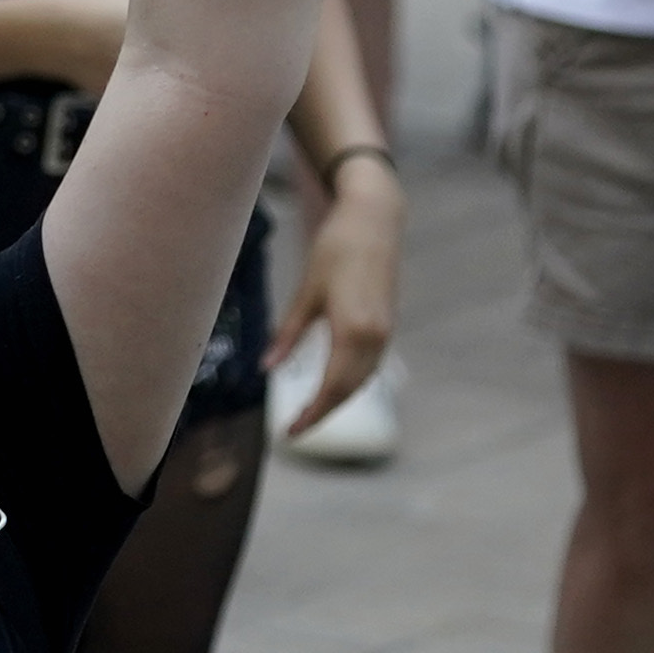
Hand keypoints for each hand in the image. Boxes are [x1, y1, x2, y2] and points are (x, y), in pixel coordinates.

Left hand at [268, 157, 401, 434]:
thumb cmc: (335, 249)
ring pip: (361, 381)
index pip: (332, 388)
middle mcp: (374, 337)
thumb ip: (289, 334)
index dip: (312, 414)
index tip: (290, 431)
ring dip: (337, 400)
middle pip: (348, 390)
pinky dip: (350, 383)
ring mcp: (385, 333)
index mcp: (352, 330)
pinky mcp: (387, 326)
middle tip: (294, 429)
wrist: (374, 220)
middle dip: (322, 413)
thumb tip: (267, 368)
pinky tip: (331, 387)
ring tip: (308, 413)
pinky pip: (369, 367)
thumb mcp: (307, 292)